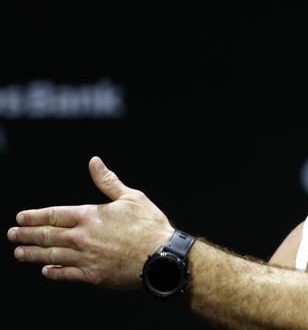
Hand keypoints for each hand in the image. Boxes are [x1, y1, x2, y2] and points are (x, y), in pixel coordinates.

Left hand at [7, 156, 173, 288]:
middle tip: (12, 235)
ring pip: (51, 256)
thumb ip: (108, 181)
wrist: (161, 256)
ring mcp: (86, 258)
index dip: (35, 216)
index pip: (54, 215)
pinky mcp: (93, 275)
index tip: (20, 218)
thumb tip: (94, 162)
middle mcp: (83, 237)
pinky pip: (66, 274)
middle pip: (46, 236)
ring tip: (20, 253)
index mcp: (90, 216)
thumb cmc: (149, 225)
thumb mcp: (131, 197)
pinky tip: (46, 270)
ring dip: (33, 254)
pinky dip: (54, 272)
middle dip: (26, 235)